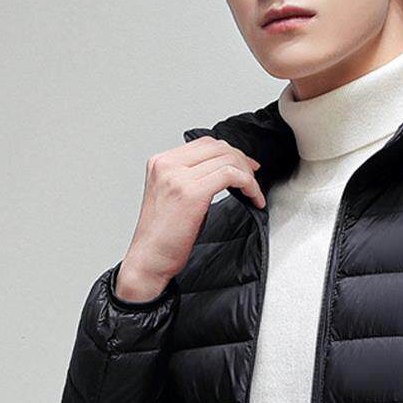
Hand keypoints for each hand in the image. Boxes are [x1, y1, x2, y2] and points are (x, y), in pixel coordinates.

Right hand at [115, 137, 265, 301]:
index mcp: (161, 162)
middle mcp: (167, 164)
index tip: (244, 166)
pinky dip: (249, 185)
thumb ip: (193, 177)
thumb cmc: (163, 235)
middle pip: (217, 147)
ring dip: (247, 174)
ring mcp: (178, 177)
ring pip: (227, 159)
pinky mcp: (192, 193)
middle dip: (242, 160)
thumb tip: (224, 170)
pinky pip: (231, 175)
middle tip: (253, 176)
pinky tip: (252, 198)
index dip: (230, 152)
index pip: (205, 143)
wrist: (149, 259)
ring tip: (253, 192)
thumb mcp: (174, 195)